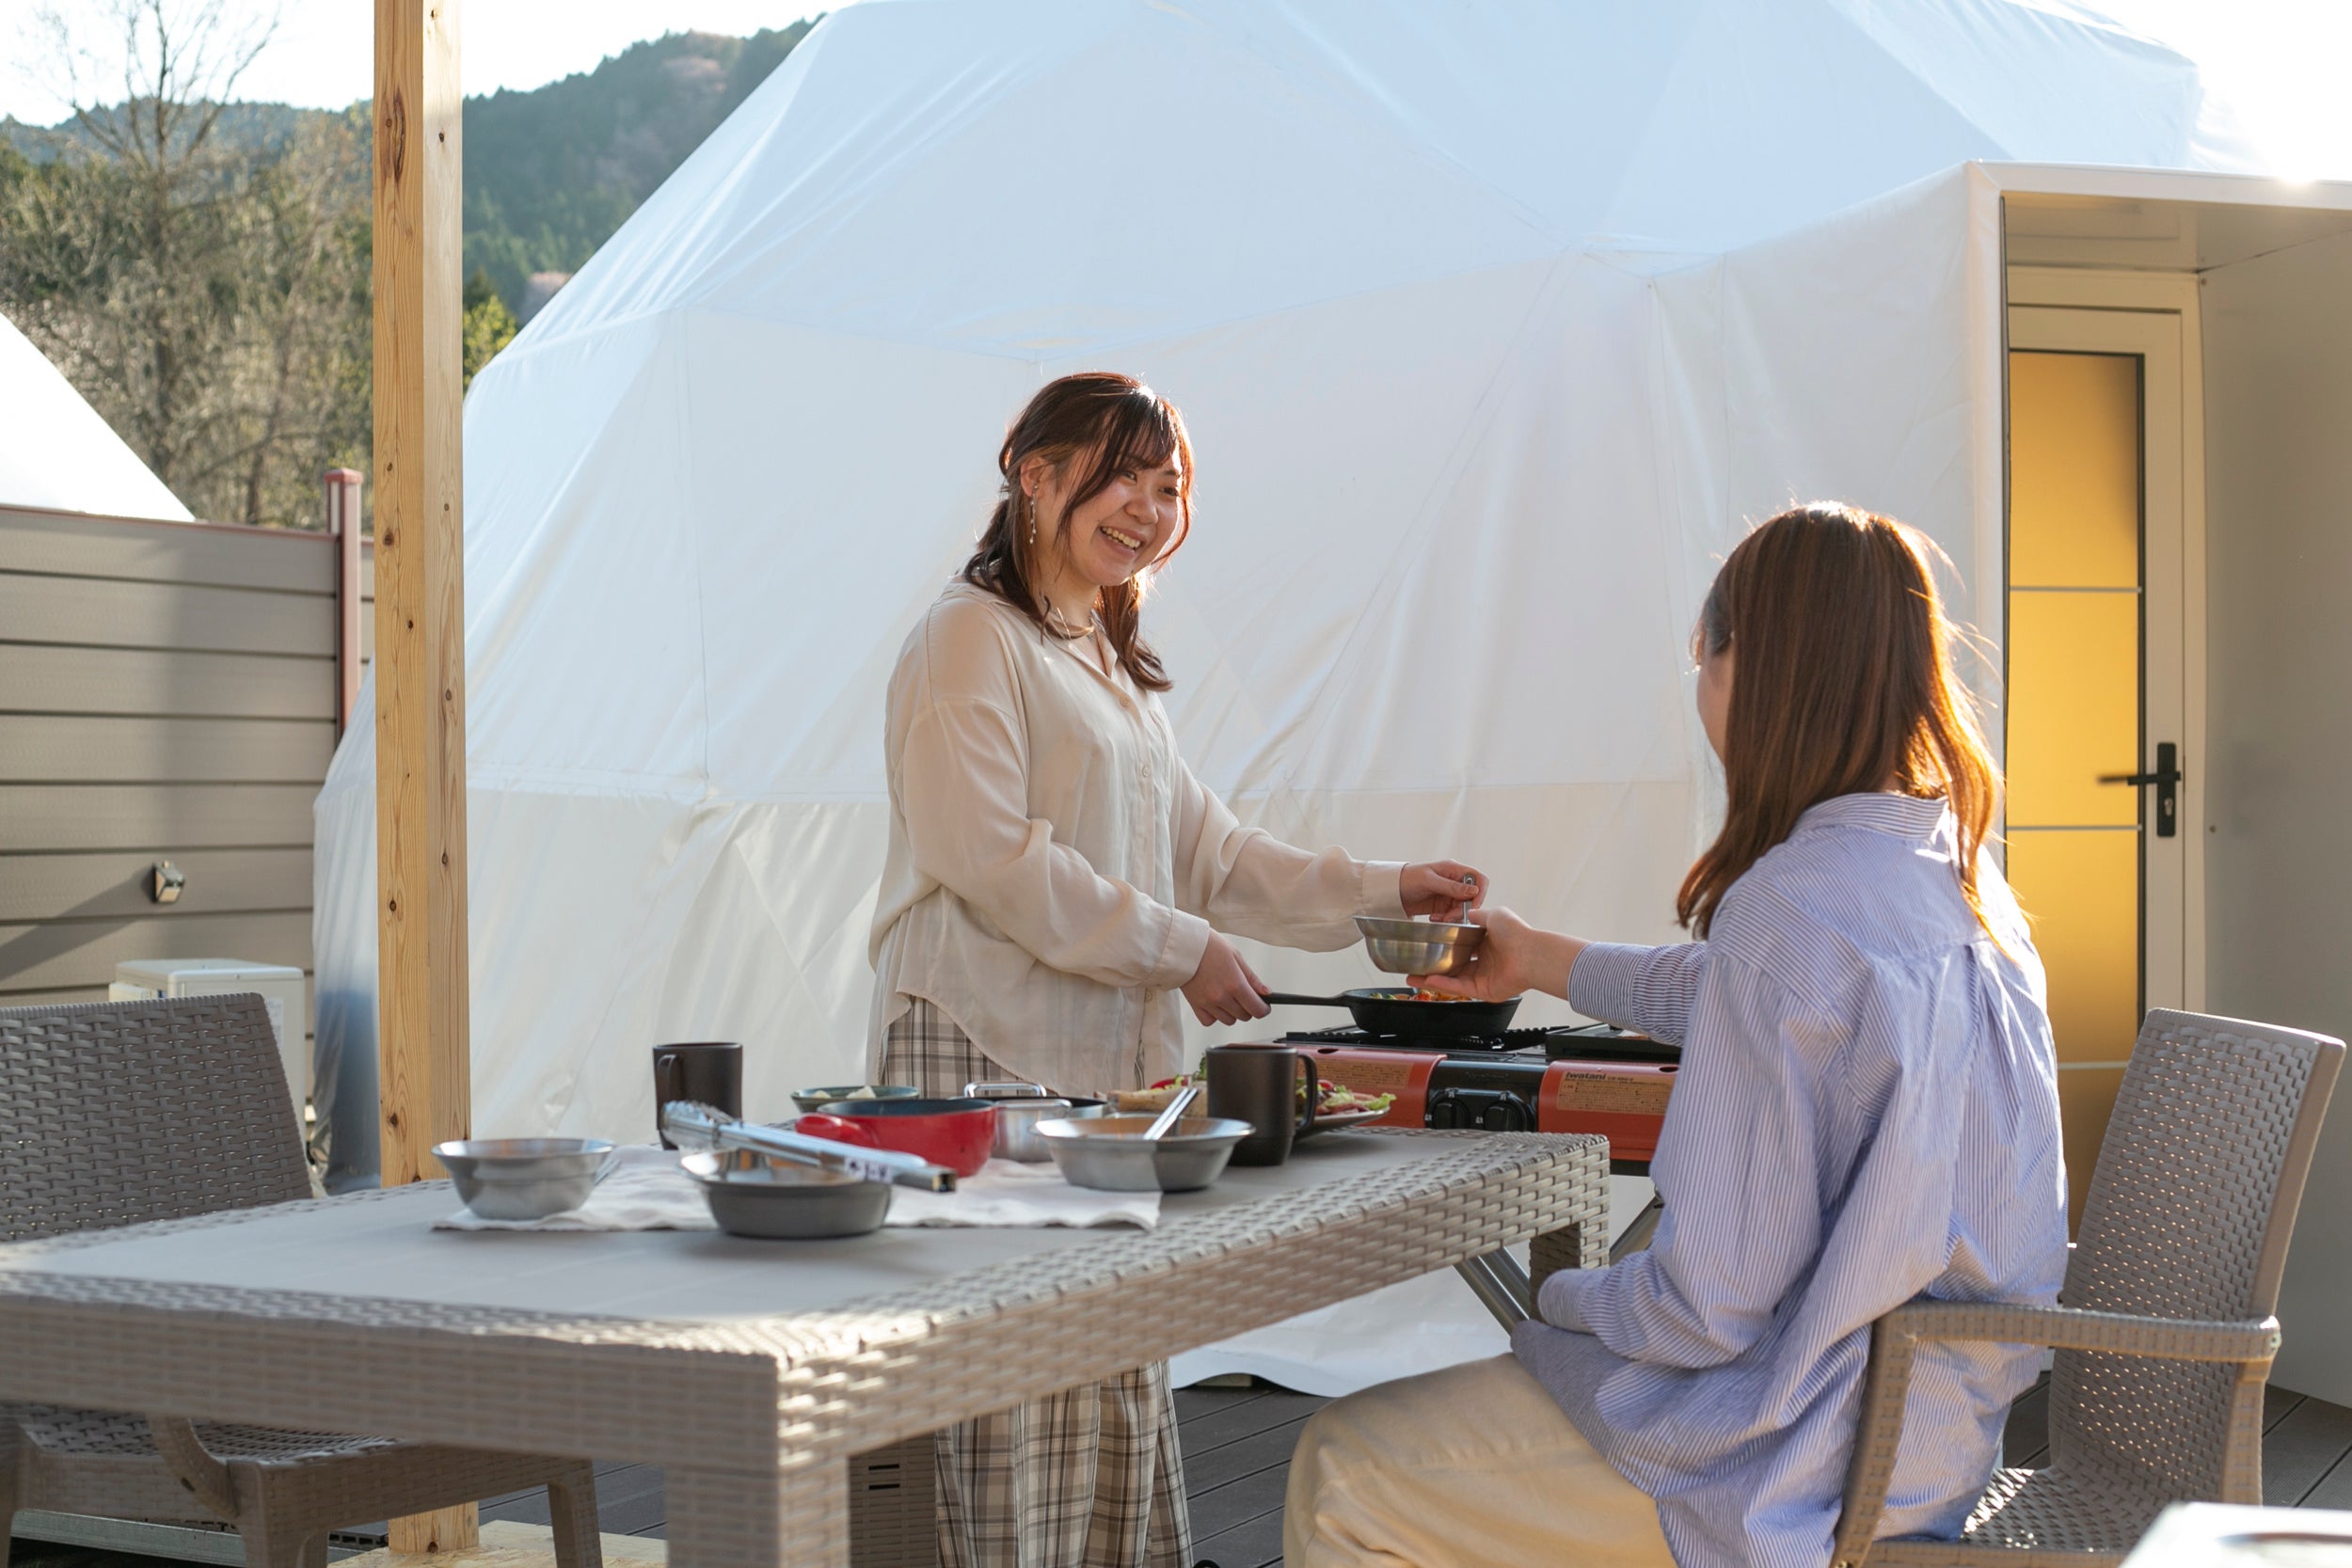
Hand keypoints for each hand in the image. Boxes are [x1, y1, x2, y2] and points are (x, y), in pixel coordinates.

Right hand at [1183, 932, 1271, 1026]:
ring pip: (1229, 1020)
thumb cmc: (1209, 947)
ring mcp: (1208, 1003)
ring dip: (1232, 1012)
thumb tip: (1266, 992)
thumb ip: (1252, 978)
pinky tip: (1215, 1003)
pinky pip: (1210, 1021)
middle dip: (1248, 1008)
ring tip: (1228, 997)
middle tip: (1244, 996)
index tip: (1264, 1006)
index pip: (1257, 1009)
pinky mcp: (1195, 1005)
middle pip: (1244, 1016)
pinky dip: (1215, 1016)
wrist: (1184, 946)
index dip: (1263, 1009)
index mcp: (1235, 984)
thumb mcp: (1236, 957)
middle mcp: (1222, 997)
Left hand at [1401, 860, 1486, 920]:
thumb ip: (1451, 886)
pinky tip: (1434, 918)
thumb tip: (1474, 891)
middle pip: (1472, 897)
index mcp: (1453, 869)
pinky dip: (1446, 919)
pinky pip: (1453, 915)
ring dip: (1454, 917)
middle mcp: (1455, 881)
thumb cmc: (1408, 878)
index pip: (1478, 879)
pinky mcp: (1444, 905)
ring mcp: (1450, 894)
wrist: (1391, 891)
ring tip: (1438, 918)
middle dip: (1463, 910)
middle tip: (1449, 918)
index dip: (1480, 893)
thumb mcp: (1428, 881)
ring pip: (1463, 908)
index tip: (1472, 907)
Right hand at [1411, 906, 1585, 1003]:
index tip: (1428, 943)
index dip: (1445, 944)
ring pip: (1453, 979)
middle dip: (1434, 966)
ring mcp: (1484, 977)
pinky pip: (1460, 988)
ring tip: (1413, 977)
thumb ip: (1476, 915)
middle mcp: (1486, 961)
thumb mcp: (1494, 914)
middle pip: (1454, 965)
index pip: (1462, 945)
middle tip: (1416, 965)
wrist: (1531, 954)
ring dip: (1433, 978)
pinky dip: (1444, 985)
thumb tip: (1464, 913)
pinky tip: (1429, 980)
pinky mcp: (1484, 991)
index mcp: (1488, 943)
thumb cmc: (1517, 933)